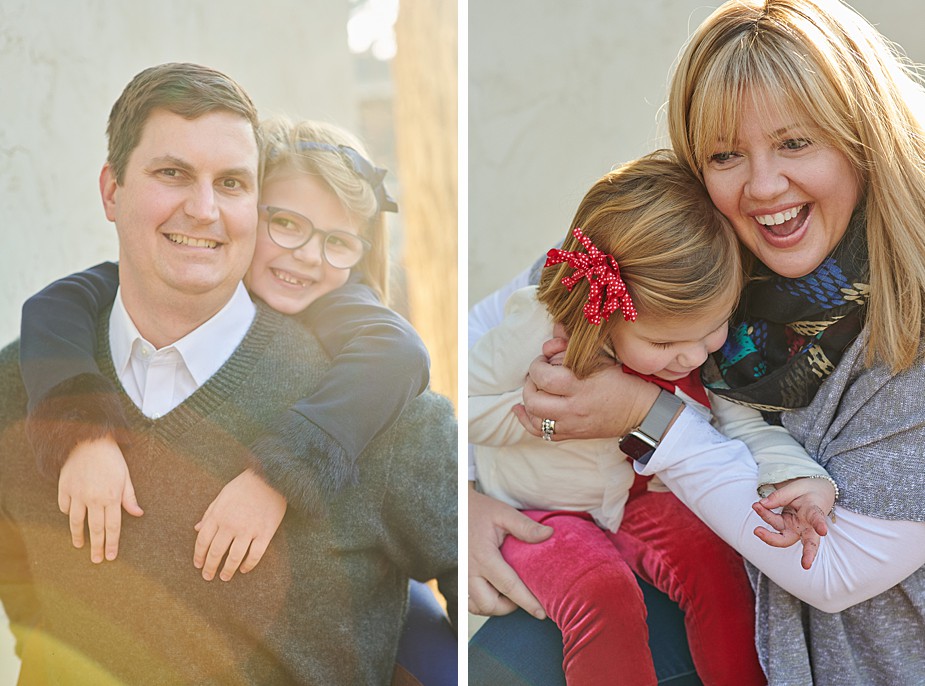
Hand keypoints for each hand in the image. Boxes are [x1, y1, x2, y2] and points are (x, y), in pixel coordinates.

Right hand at [58, 435, 143, 562]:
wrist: (89, 439)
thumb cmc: (112, 458)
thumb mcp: (126, 476)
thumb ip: (130, 497)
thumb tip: (138, 514)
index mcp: (111, 496)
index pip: (112, 526)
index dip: (111, 543)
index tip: (110, 556)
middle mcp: (93, 498)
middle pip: (95, 528)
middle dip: (96, 546)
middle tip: (96, 560)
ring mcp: (77, 493)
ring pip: (75, 521)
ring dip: (78, 536)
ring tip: (80, 546)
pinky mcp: (64, 487)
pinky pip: (64, 506)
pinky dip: (67, 514)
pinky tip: (70, 520)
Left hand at [193, 468, 286, 581]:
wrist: (271, 477)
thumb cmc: (245, 485)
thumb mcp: (222, 495)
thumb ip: (209, 513)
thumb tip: (196, 528)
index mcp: (218, 514)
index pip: (203, 541)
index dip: (199, 555)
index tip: (198, 565)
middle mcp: (231, 524)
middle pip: (216, 552)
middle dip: (209, 567)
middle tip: (208, 576)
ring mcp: (249, 529)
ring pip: (234, 557)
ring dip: (227, 570)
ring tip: (224, 577)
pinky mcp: (265, 532)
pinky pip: (255, 554)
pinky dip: (248, 565)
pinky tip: (244, 569)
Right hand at [468, 483, 552, 618]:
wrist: (450, 506)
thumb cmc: (478, 509)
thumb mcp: (503, 513)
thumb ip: (525, 526)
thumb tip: (549, 534)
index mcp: (483, 556)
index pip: (509, 586)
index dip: (527, 602)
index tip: (541, 613)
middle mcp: (468, 570)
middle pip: (490, 604)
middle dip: (509, 607)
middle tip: (523, 597)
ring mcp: (459, 576)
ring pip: (477, 606)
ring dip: (494, 606)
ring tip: (508, 595)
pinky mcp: (455, 577)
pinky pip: (467, 601)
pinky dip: (481, 603)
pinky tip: (492, 593)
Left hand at [513, 337, 658, 440]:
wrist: (640, 411)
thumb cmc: (620, 381)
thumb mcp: (600, 358)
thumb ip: (574, 343)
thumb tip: (556, 326)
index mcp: (581, 387)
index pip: (544, 377)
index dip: (537, 365)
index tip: (544, 359)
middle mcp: (574, 409)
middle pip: (534, 399)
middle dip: (530, 382)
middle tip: (538, 373)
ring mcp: (572, 425)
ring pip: (535, 417)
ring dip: (528, 400)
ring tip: (534, 388)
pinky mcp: (572, 435)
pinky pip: (541, 433)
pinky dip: (526, 421)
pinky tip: (520, 409)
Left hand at [751, 477, 835, 569]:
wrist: (814, 493)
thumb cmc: (808, 492)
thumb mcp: (796, 488)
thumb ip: (780, 496)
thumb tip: (763, 504)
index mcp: (814, 512)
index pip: (817, 519)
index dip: (819, 525)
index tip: (822, 531)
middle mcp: (807, 526)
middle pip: (809, 543)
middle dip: (808, 554)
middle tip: (806, 565)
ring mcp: (796, 529)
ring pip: (783, 536)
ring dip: (768, 523)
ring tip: (756, 506)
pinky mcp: (786, 528)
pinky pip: (774, 524)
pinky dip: (764, 515)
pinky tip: (758, 506)